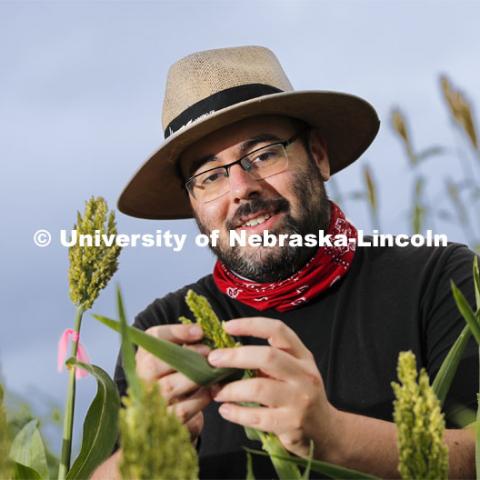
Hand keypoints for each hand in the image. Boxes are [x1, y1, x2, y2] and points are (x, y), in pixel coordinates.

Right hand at [136, 323, 212, 441]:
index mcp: (144, 355)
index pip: (153, 337)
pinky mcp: (161, 422)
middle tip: (210, 355)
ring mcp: (147, 402)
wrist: (170, 415)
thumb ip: (187, 342)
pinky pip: (181, 409)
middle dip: (187, 358)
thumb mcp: (178, 356)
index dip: (177, 332)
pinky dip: (200, 399)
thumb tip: (202, 332)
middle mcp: (140, 378)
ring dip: (195, 379)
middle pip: (154, 364)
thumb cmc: (179, 377)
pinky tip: (211, 391)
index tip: (200, 332)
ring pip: (168, 387)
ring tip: (213, 374)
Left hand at [207, 317, 339, 458]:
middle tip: (213, 360)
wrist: (326, 430)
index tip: (227, 326)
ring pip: (260, 388)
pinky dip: (236, 413)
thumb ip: (269, 358)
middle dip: (235, 356)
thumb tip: (227, 350)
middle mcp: (304, 374)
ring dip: (232, 389)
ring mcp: (300, 399)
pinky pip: (258, 417)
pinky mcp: (292, 424)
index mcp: (302, 355)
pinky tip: (226, 410)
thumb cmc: (299, 393)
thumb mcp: (293, 369)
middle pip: (268, 356)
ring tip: (216, 391)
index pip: (278, 330)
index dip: (251, 325)